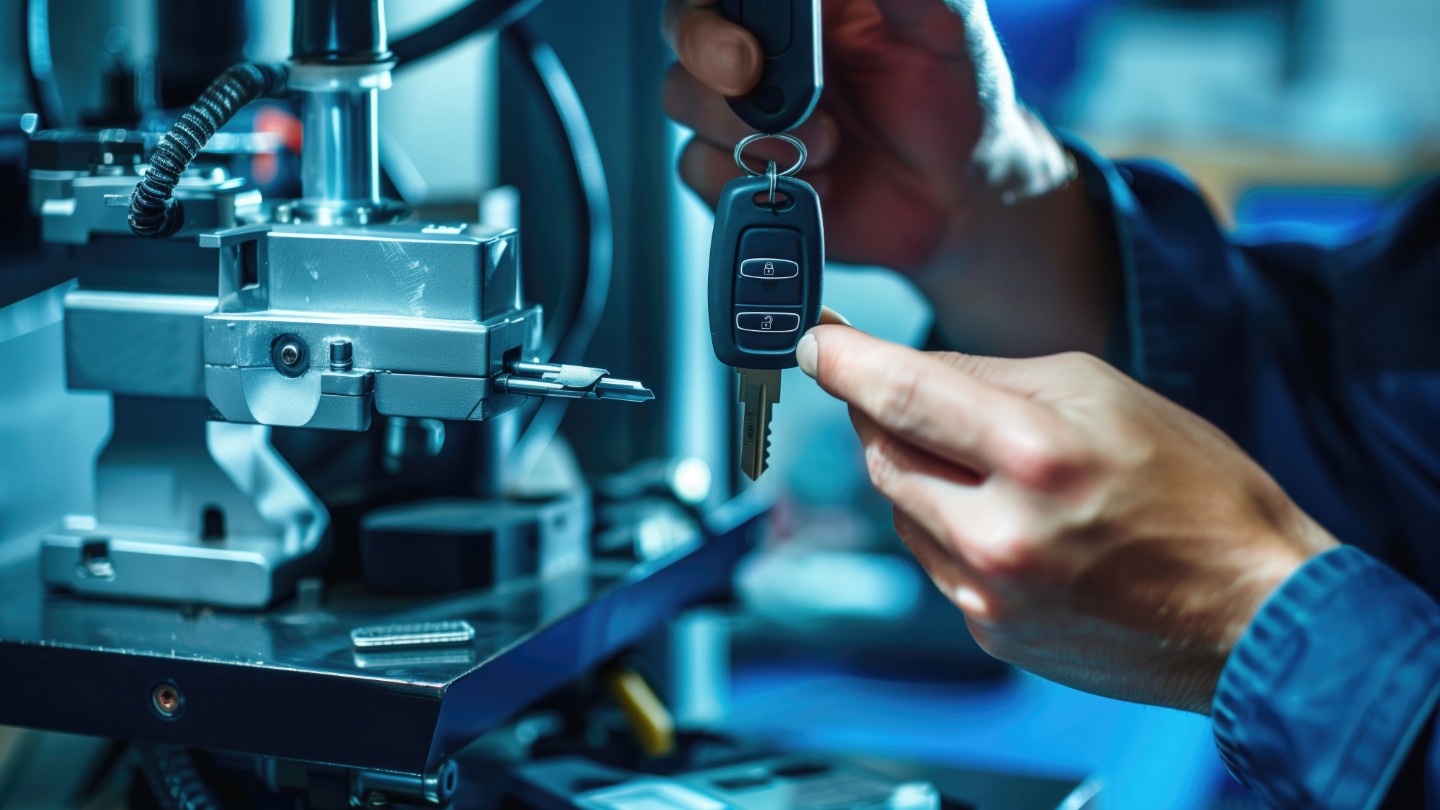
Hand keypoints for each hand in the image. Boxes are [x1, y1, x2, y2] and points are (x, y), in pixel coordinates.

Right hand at [662, 0, 1118, 355]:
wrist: (960, 195)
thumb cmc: (954, 95)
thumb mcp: (944, 21)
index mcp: (802, 3)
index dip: (714, 5)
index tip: (752, 32)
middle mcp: (761, 49)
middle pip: (685, 32)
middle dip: (707, 52)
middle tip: (749, 72)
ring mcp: (745, 112)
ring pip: (681, 99)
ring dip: (746, 127)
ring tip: (826, 144)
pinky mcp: (738, 174)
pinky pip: (699, 170)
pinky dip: (754, 181)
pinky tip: (816, 184)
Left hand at [797, 325, 1339, 712]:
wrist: (1251, 613)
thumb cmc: (1195, 492)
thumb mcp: (1103, 393)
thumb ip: (990, 377)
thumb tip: (905, 371)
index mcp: (1035, 455)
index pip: (900, 395)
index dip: (843, 359)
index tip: (814, 337)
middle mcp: (1001, 534)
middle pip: (883, 455)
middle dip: (876, 414)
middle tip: (889, 388)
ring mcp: (989, 594)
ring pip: (902, 510)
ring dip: (917, 473)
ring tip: (983, 461)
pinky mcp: (991, 633)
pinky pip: (935, 559)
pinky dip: (947, 525)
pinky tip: (1001, 517)